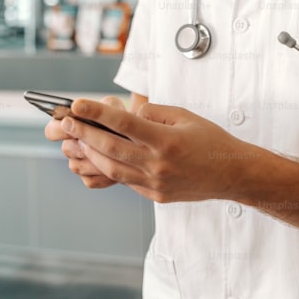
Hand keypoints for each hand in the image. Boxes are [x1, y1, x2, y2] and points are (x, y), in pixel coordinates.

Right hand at [44, 95, 123, 188]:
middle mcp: (72, 144)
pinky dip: (103, 175)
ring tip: (114, 153)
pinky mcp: (90, 178)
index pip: (52, 130)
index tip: (68, 122)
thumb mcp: (113, 106)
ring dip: (94, 160)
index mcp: (71, 124)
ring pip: (76, 166)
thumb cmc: (122, 118)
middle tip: (92, 140)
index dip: (58, 129)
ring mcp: (80, 162)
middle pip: (66, 149)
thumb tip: (77, 107)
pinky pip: (90, 180)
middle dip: (80, 145)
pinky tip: (117, 166)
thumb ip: (97, 107)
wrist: (134, 140)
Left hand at [60, 99, 259, 202]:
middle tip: (66, 122)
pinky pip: (125, 180)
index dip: (96, 113)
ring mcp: (155, 183)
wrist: (232, 174)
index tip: (77, 104)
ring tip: (78, 140)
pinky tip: (101, 156)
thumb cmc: (211, 140)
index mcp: (165, 140)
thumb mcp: (185, 115)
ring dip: (91, 153)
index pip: (122, 123)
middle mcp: (157, 163)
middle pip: (110, 147)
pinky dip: (110, 167)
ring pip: (112, 168)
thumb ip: (154, 112)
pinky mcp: (155, 195)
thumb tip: (130, 114)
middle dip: (83, 133)